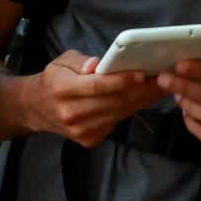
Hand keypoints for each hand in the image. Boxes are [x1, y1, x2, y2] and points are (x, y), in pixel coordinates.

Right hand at [27, 50, 166, 147]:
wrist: (37, 109)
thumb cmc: (53, 79)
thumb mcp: (60, 61)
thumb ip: (79, 61)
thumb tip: (97, 65)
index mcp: (61, 89)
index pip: (96, 86)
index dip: (120, 81)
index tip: (142, 74)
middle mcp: (71, 113)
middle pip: (113, 102)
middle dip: (141, 90)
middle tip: (163, 78)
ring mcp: (81, 130)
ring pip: (119, 113)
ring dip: (142, 101)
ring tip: (160, 87)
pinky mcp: (89, 140)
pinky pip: (116, 123)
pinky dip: (133, 110)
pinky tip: (145, 99)